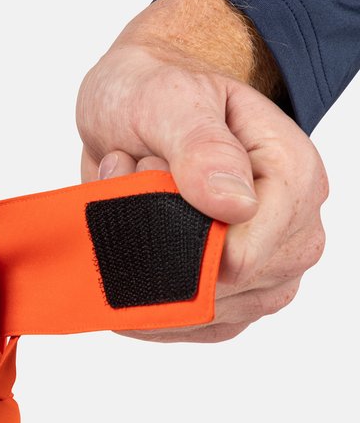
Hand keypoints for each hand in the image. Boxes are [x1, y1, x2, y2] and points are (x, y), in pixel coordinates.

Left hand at [76, 0, 328, 341]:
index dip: (177, 236)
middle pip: (219, 291)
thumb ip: (201, 147)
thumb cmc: (159, 94)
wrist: (140, 109)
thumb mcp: (169, 98)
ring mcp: (268, 273)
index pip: (243, 256)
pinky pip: (190, 327)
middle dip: (157, 247)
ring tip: (134, 203)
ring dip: (146, 272)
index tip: (143, 171)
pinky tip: (128, 256)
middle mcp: (293, 231)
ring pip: (200, 315)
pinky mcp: (234, 301)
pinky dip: (144, 302)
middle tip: (133, 178)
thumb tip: (233, 206)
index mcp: (294, 175)